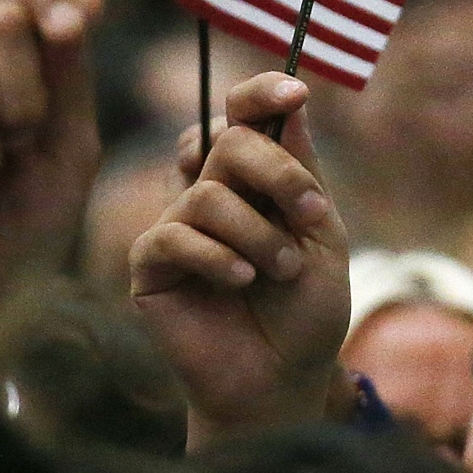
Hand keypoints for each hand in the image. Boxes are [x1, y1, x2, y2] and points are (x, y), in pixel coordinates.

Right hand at [128, 73, 353, 446]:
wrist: (282, 382)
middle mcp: (212, 194)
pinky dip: (217, 257)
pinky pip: (173, 236)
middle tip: (309, 215)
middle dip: (278, 172)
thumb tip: (290, 99)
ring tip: (281, 273)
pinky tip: (240, 283)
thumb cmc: (307, 314)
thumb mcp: (322, 235)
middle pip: (228, 141)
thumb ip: (303, 171)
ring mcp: (178, 227)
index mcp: (255, 182)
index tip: (294, 90)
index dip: (261, 93)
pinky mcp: (150, 265)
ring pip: (208, 193)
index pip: (243, 117)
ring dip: (258, 234)